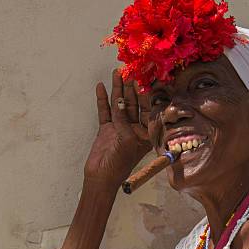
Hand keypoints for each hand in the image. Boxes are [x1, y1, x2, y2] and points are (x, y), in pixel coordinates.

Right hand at [83, 68, 152, 188]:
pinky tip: (101, 86)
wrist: (100, 177)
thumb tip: (121, 105)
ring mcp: (120, 128)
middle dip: (131, 88)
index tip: (145, 79)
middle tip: (129, 71)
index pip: (148, 110)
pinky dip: (102, 99)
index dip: (147, 95)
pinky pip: (105, 111)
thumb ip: (125, 122)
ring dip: (118, 89)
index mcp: (146, 134)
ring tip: (116, 73)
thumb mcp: (127, 141)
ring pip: (119, 104)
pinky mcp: (106, 129)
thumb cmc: (118, 164)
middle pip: (134, 104)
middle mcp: (135, 128)